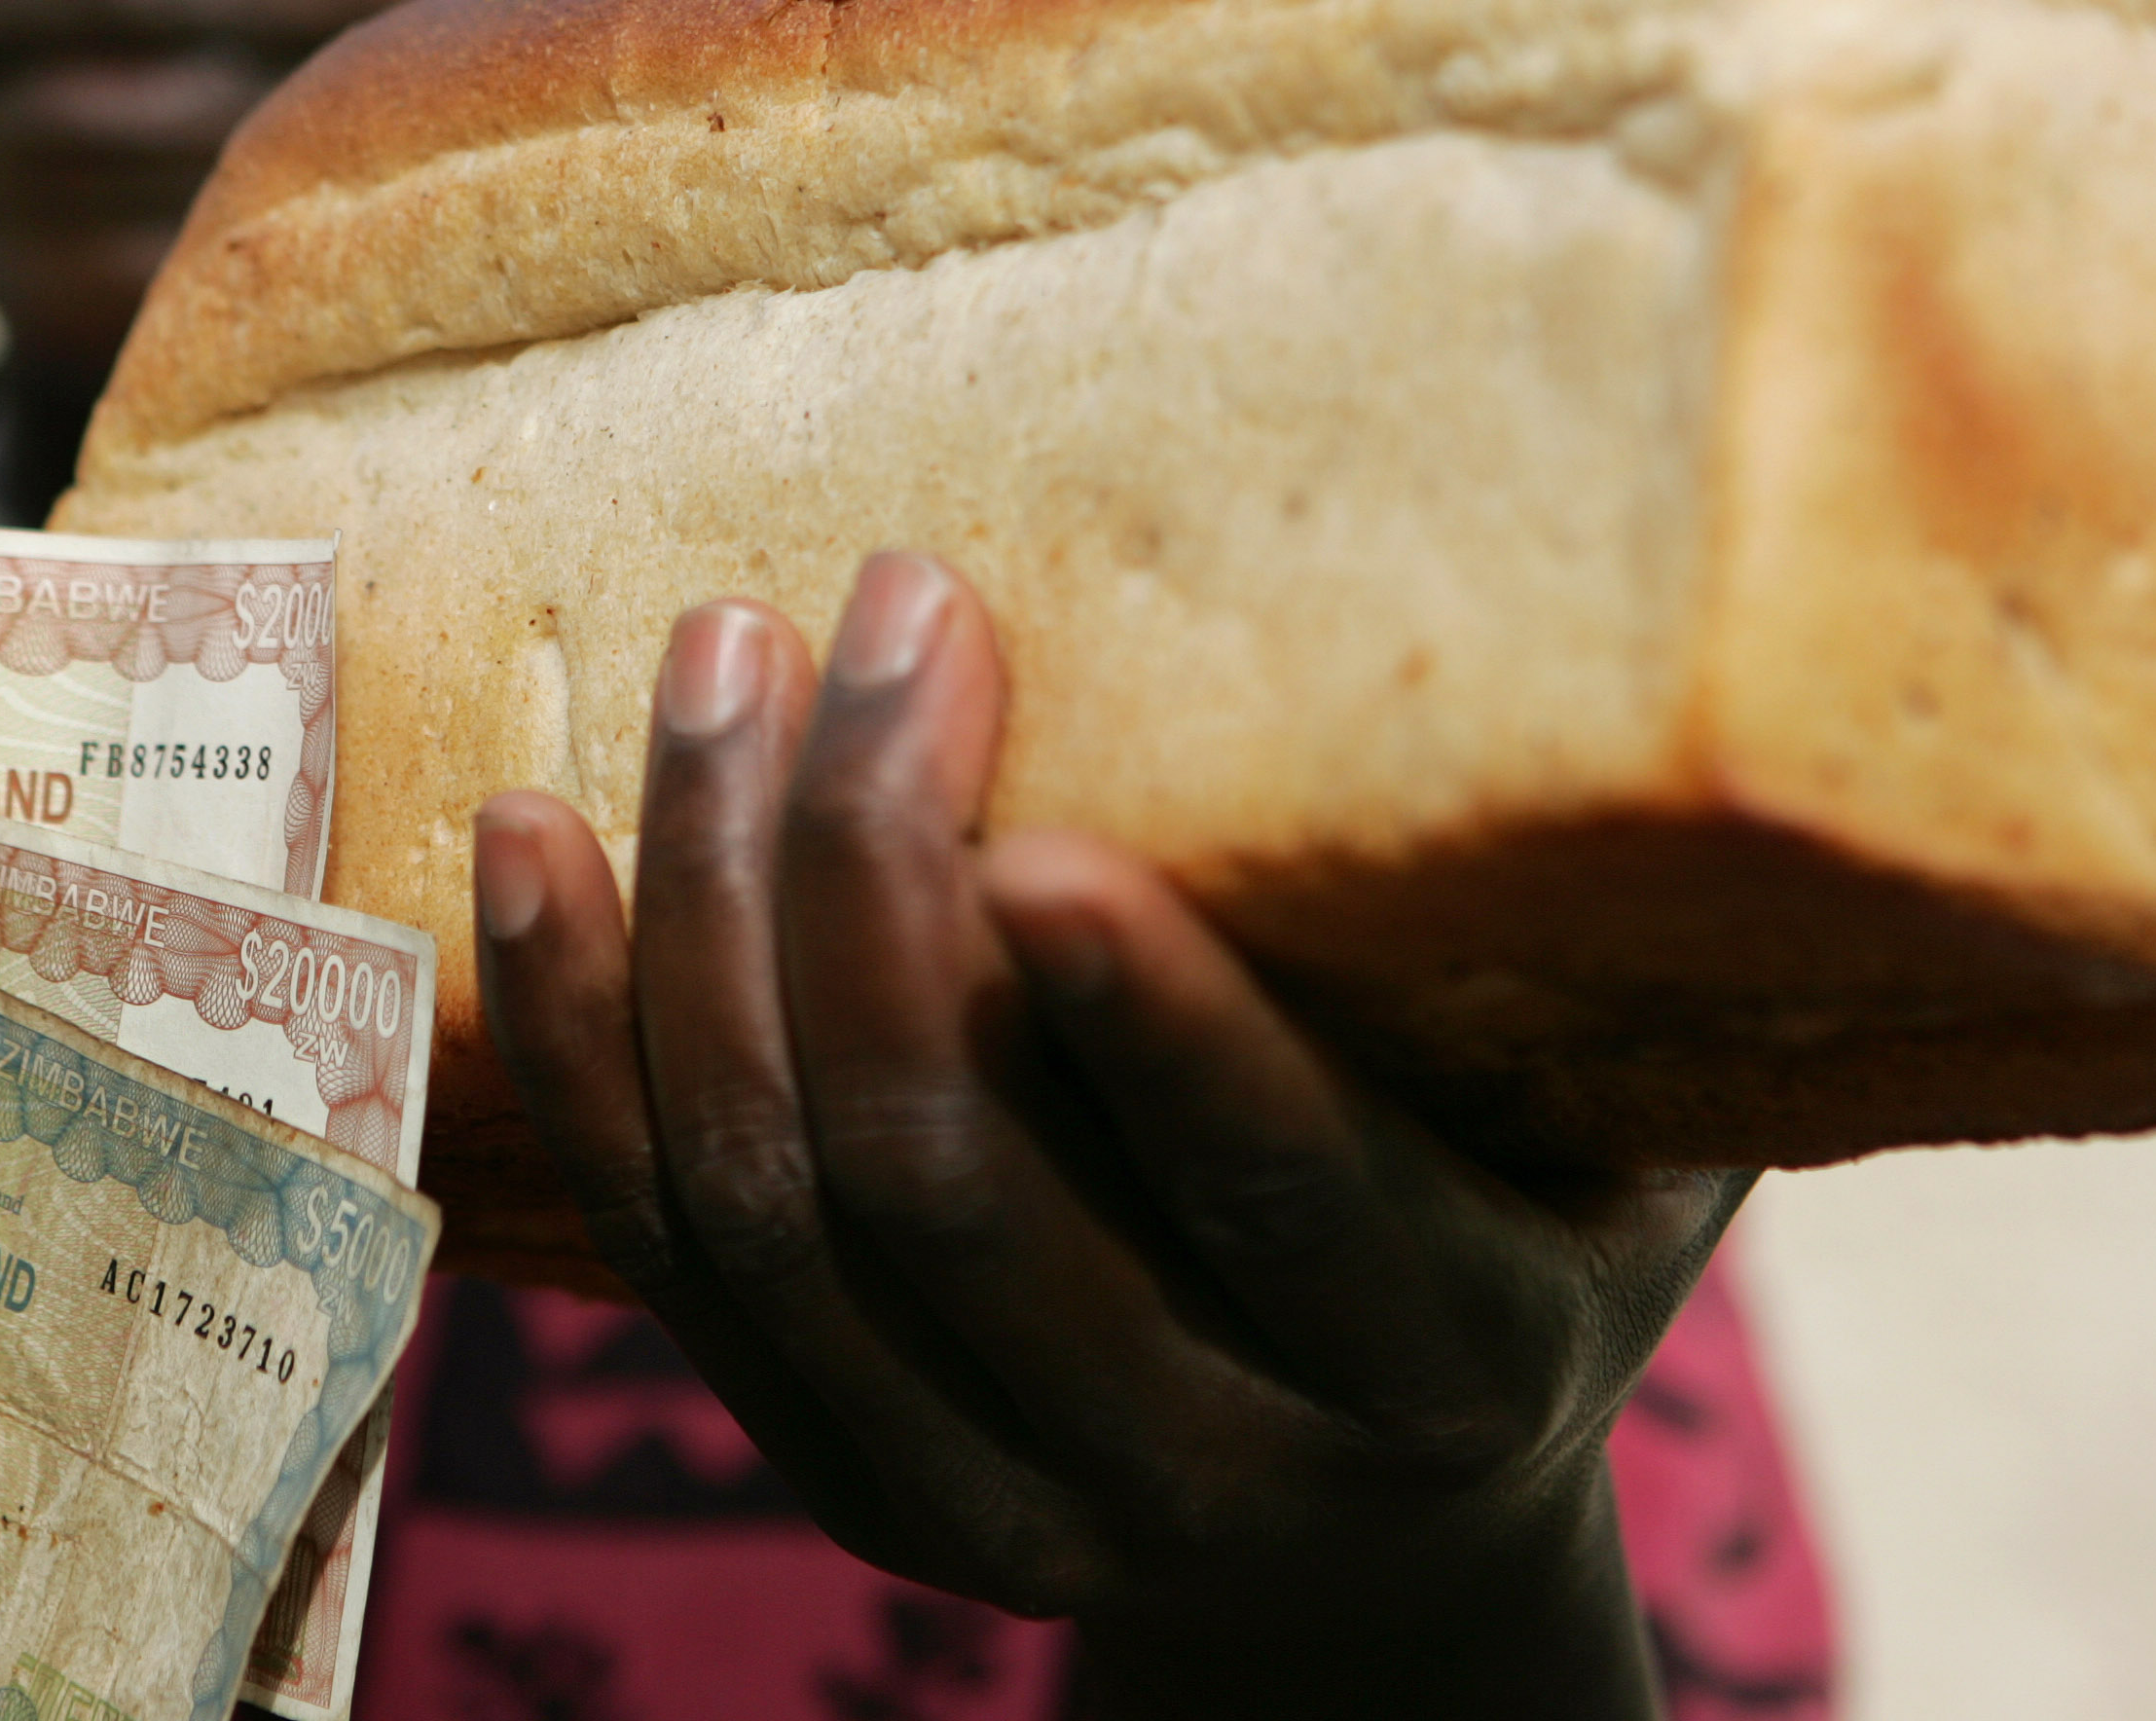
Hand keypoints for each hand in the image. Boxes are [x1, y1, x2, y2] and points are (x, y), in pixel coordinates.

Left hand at [474, 552, 1747, 1718]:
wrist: (1378, 1548)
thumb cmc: (1521, 1230)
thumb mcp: (1620, 1115)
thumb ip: (1570, 949)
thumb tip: (1595, 608)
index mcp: (1443, 1360)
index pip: (1281, 1197)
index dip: (1157, 1032)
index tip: (1045, 838)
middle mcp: (1208, 1464)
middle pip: (949, 1180)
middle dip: (876, 878)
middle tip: (884, 618)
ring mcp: (992, 1496)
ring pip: (770, 1207)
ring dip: (707, 916)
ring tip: (714, 665)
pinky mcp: (838, 1471)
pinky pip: (664, 1250)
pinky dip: (584, 1035)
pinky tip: (536, 837)